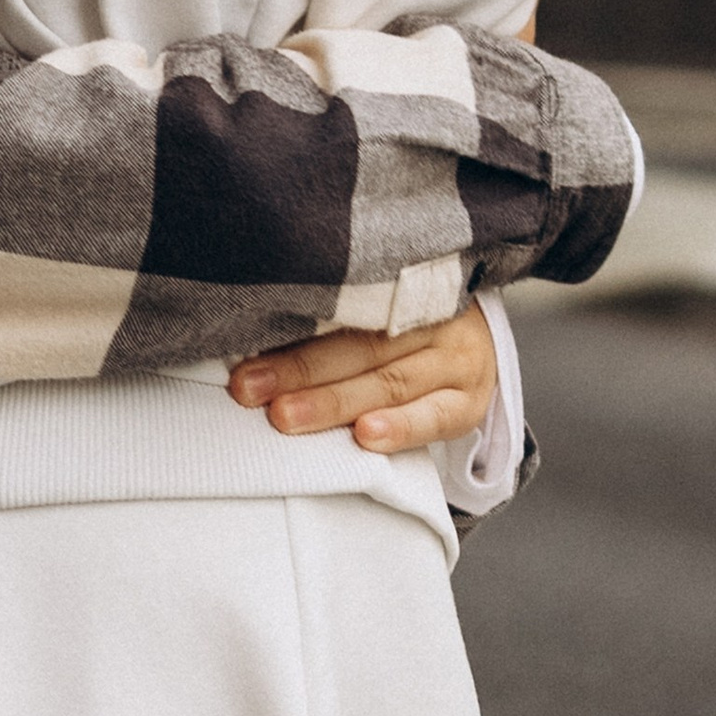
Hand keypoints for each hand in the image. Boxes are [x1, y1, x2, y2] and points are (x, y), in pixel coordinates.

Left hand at [228, 300, 497, 456]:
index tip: (242, 353)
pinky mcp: (469, 401)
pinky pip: (435, 416)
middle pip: (360, 342)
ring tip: (287, 417)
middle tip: (248, 388)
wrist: (472, 340)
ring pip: (390, 379)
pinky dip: (401, 427)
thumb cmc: (401, 323)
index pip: (340, 302)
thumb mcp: (371, 303)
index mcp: (400, 280)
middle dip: (298, 368)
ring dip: (334, 401)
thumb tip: (245, 330)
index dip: (290, 326)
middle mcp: (432, 314)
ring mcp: (455, 358)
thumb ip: (325, 311)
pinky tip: (367, 435)